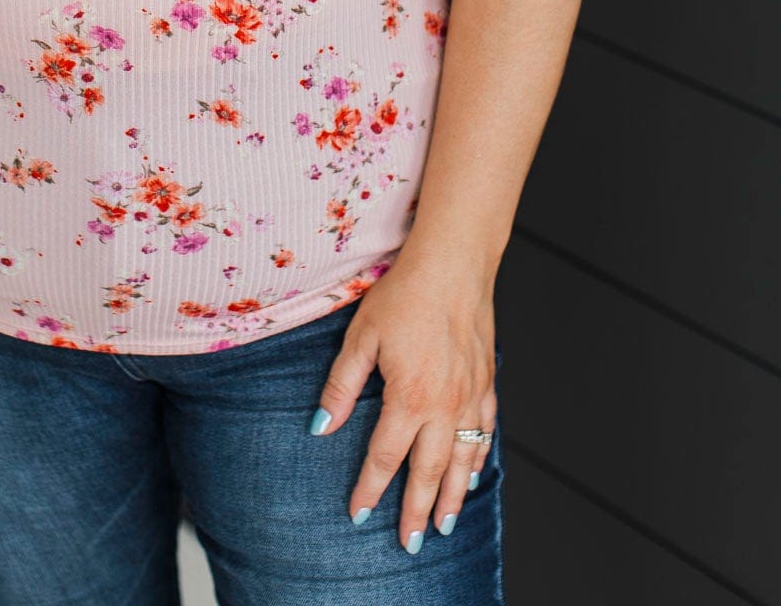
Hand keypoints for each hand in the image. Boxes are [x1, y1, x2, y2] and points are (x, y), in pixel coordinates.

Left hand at [310, 250, 497, 549]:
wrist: (453, 264)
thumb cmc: (405, 294)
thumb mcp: (361, 337)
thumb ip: (342, 386)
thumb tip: (321, 426)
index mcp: (410, 397)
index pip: (386, 458)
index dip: (370, 489)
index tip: (358, 514)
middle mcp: (445, 405)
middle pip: (429, 472)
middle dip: (416, 510)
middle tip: (410, 543)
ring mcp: (471, 396)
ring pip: (462, 461)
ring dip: (452, 495)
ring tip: (442, 523)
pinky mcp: (486, 382)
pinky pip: (485, 433)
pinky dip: (479, 458)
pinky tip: (473, 473)